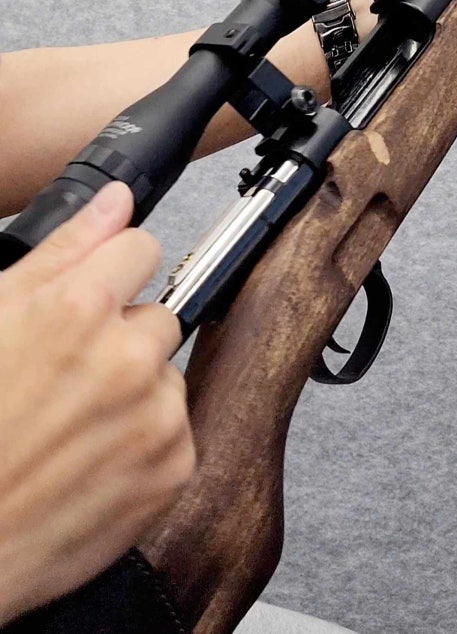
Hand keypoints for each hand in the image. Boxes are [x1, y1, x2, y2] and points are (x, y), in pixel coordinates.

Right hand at [0, 183, 194, 622]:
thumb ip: (66, 250)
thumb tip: (116, 201)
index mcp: (81, 308)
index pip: (142, 247)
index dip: (112, 271)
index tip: (95, 297)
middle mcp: (129, 357)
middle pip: (156, 316)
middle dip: (121, 338)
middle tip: (65, 379)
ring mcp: (156, 415)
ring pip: (165, 375)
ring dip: (135, 391)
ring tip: (72, 427)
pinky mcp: (172, 470)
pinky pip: (176, 431)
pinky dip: (144, 444)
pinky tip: (90, 460)